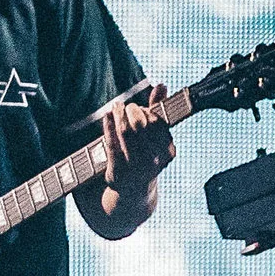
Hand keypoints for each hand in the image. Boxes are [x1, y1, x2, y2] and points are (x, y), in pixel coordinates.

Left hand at [98, 89, 175, 206]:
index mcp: (167, 152)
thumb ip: (159, 110)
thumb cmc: (145, 155)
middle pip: (141, 125)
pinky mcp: (117, 173)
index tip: (139, 108)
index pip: (157, 122)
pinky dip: (108, 126)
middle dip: (132, 110)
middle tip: (125, 107)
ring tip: (116, 107)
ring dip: (119, 115)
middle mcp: (154, 162)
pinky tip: (106, 116)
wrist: (133, 190)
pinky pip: (111, 144)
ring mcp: (135, 169)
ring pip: (126, 133)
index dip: (146, 111)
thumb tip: (162, 84)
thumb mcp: (155, 136)